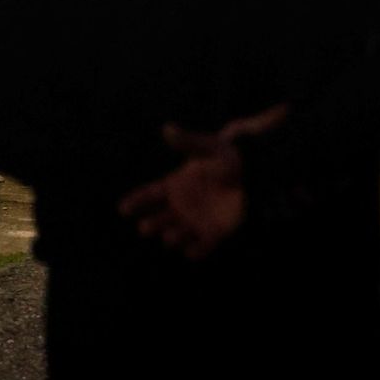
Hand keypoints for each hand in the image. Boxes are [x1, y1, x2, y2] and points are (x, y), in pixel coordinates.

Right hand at [118, 104, 287, 260]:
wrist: (256, 171)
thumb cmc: (230, 157)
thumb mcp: (209, 147)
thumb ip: (188, 142)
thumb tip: (168, 128)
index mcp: (174, 185)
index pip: (149, 195)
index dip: (136, 202)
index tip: (123, 208)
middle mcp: (180, 206)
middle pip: (159, 219)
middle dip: (152, 224)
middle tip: (147, 227)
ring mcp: (195, 220)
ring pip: (177, 234)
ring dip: (172, 237)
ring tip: (170, 235)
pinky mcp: (214, 232)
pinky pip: (202, 247)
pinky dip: (197, 251)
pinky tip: (192, 251)